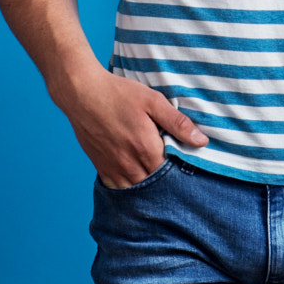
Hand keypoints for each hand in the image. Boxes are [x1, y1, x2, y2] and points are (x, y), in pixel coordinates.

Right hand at [55, 66, 208, 186]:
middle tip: (175, 177)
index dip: (181, 172)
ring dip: (148, 189)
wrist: (82, 92)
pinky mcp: (101, 167)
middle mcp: (130, 163)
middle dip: (167, 183)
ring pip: (137, 190)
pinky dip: (129, 189)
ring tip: (157, 179)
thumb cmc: (118, 93)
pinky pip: (117, 188)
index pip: (172, 174)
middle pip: (155, 186)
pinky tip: (136, 180)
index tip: (187, 168)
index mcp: (146, 148)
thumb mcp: (152, 101)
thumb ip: (177, 123)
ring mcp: (113, 168)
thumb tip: (202, 142)